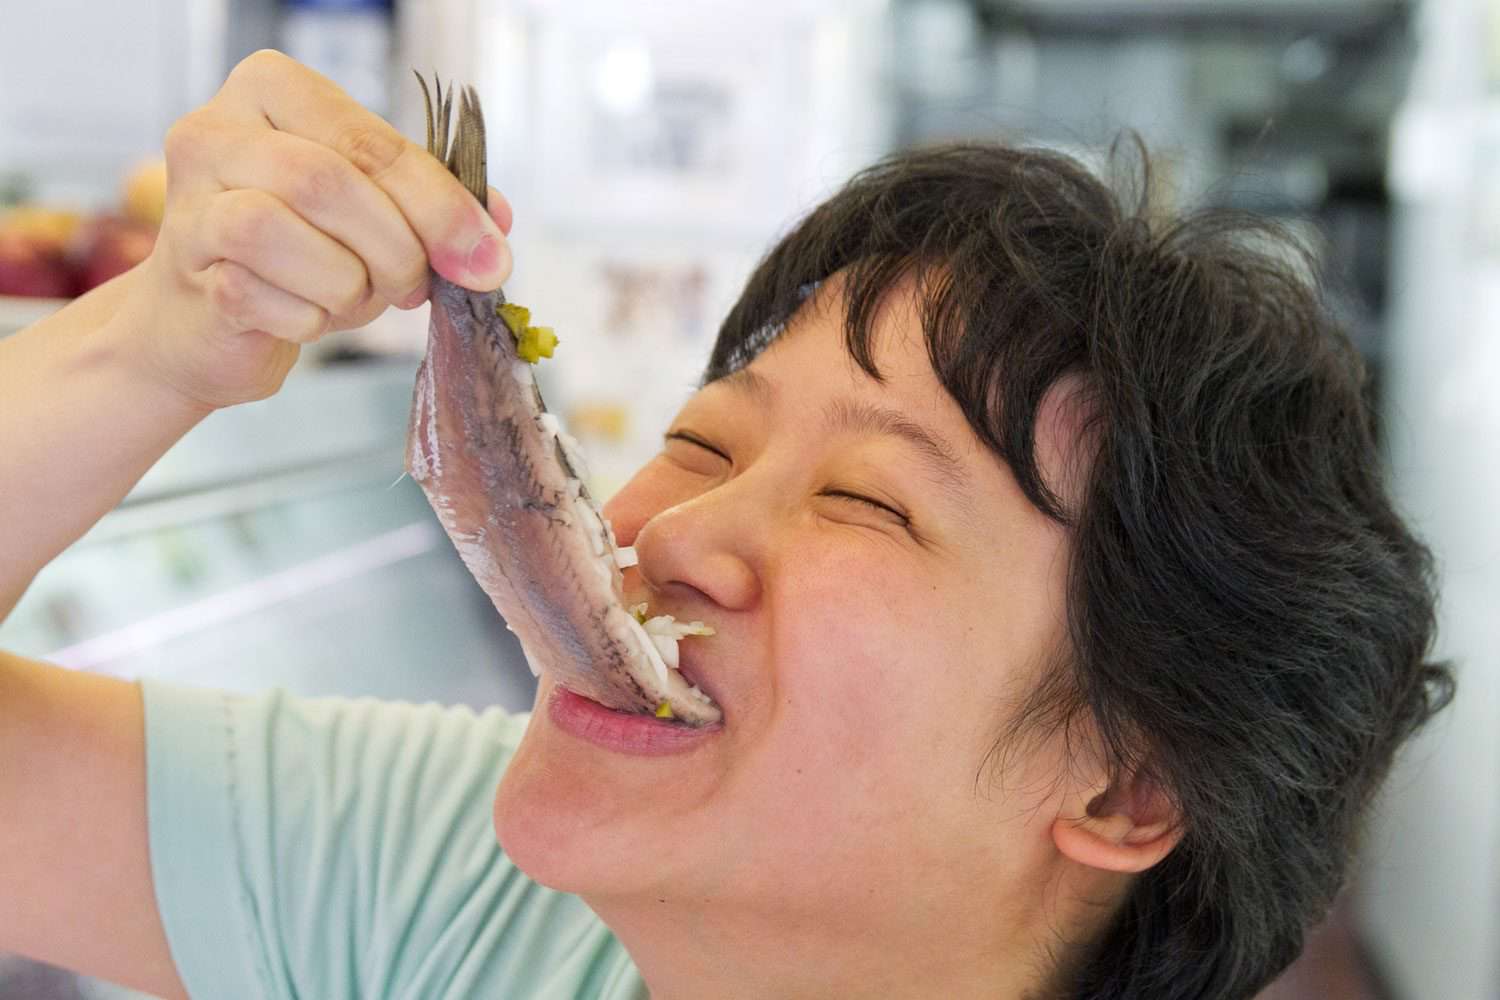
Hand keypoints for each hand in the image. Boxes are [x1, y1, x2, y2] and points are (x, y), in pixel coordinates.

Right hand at [120, 49, 512, 408]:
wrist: (210, 319)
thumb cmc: (302, 253)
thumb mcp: (377, 212)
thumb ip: (435, 205)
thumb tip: (495, 226)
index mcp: (274, 89)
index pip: (372, 142)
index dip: (440, 206)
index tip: (486, 260)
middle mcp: (216, 130)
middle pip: (327, 182)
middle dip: (395, 249)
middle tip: (413, 287)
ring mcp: (190, 200)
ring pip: (279, 233)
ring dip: (346, 285)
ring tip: (353, 297)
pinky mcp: (183, 271)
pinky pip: (260, 297)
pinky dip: (307, 320)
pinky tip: (306, 316)